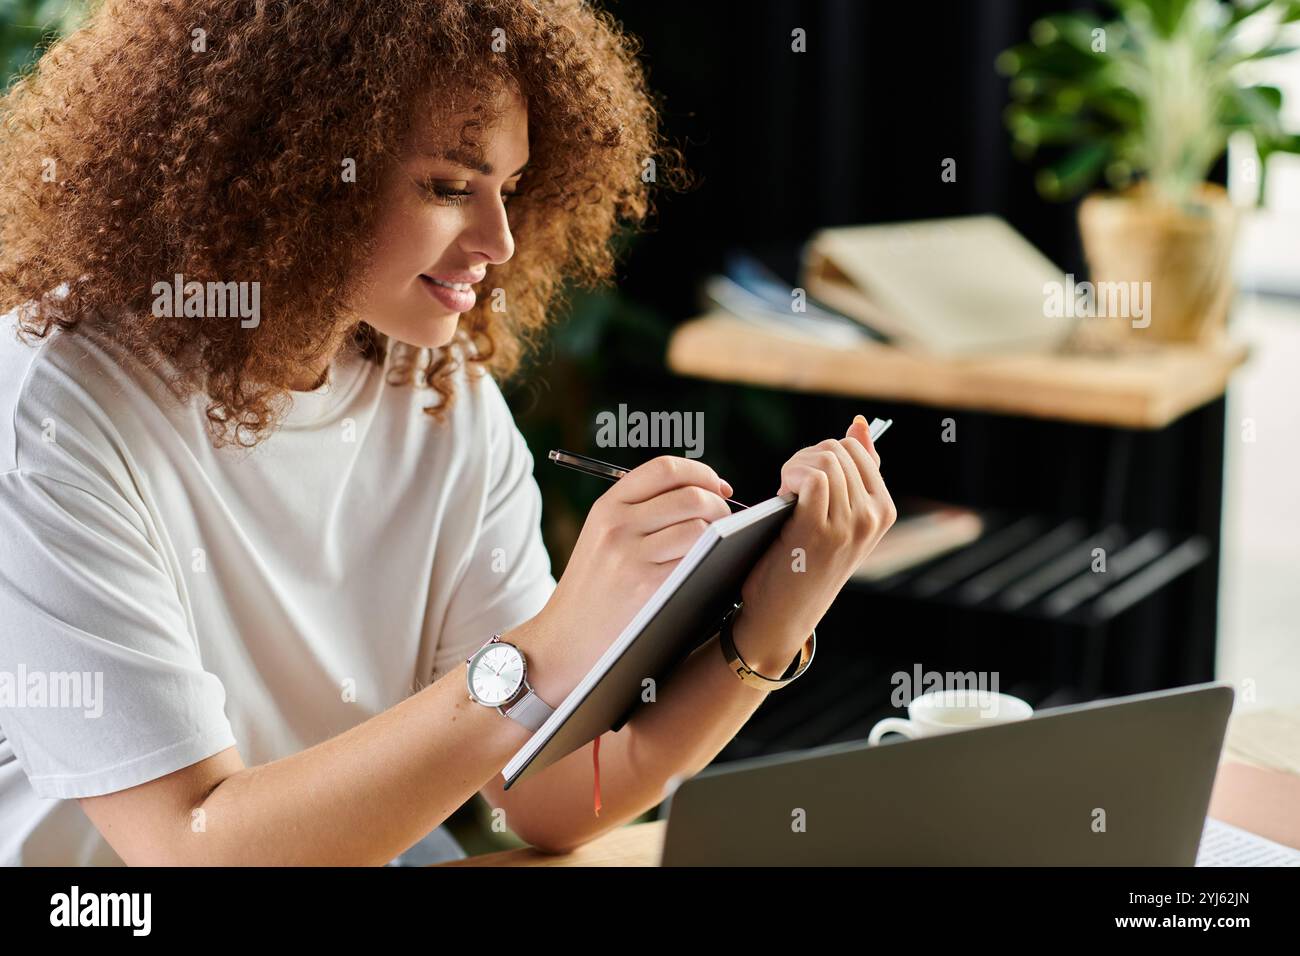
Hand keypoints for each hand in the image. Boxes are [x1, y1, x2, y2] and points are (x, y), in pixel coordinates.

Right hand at [523, 455, 733, 698]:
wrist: (563, 640)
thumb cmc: (593, 590)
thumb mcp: (601, 538)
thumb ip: (641, 512)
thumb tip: (704, 494)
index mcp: (608, 507)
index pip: (665, 469)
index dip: (701, 473)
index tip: (718, 487)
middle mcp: (618, 525)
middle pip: (690, 496)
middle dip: (719, 505)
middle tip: (726, 522)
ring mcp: (632, 556)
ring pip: (700, 526)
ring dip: (721, 534)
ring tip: (720, 547)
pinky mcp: (647, 587)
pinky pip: (697, 560)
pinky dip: (712, 561)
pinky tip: (712, 568)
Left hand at [734, 415, 895, 674]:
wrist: (782, 613)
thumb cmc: (805, 561)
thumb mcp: (839, 517)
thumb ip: (853, 474)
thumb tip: (858, 423)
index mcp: (884, 510)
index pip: (856, 449)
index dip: (823, 453)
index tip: (805, 478)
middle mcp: (873, 517)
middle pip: (837, 449)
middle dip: (806, 457)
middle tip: (789, 485)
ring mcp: (850, 524)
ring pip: (824, 459)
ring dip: (794, 467)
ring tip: (784, 492)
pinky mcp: (820, 530)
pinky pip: (814, 476)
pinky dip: (791, 477)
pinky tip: (781, 496)